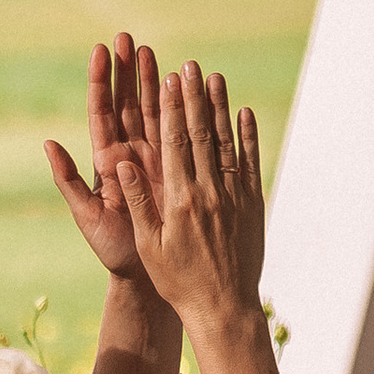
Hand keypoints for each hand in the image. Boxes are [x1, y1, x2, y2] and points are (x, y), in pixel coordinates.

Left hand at [44, 37, 158, 284]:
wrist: (149, 274)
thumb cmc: (113, 249)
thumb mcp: (86, 215)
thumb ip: (67, 180)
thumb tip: (48, 143)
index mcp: (105, 161)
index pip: (102, 112)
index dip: (101, 81)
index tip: (100, 50)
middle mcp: (129, 154)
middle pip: (127, 103)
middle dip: (127, 71)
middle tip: (127, 37)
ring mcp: (154, 159)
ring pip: (153, 111)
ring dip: (153, 81)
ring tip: (152, 51)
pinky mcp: (177, 168)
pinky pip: (180, 132)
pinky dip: (182, 109)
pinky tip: (187, 85)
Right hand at [103, 57, 266, 345]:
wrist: (223, 307)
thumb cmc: (178, 280)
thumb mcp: (149, 245)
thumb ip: (137, 201)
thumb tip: (120, 163)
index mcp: (179, 200)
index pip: (174, 143)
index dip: (171, 109)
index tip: (166, 81)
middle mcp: (209, 192)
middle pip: (200, 134)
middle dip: (193, 97)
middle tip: (187, 66)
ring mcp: (234, 196)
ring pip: (226, 142)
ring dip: (219, 107)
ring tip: (213, 77)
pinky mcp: (253, 204)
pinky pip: (249, 162)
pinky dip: (247, 135)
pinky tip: (243, 112)